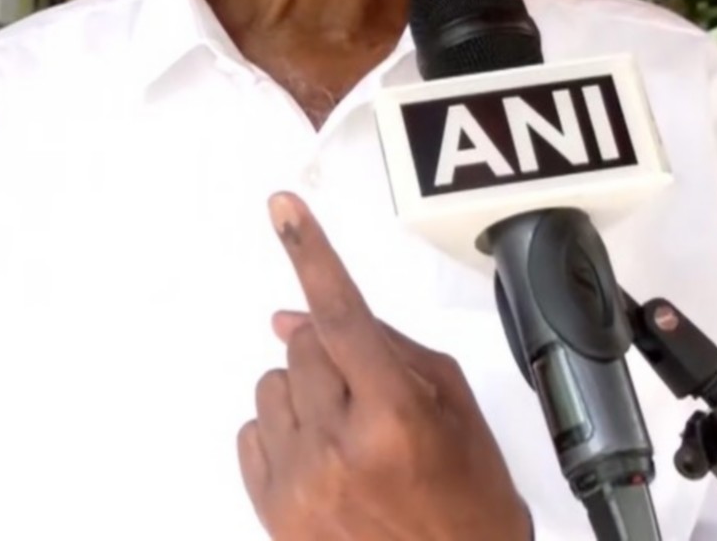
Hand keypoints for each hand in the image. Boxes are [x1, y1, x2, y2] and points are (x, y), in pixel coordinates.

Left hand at [238, 192, 531, 540]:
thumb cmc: (465, 496)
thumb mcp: (450, 405)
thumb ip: (380, 345)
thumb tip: (294, 316)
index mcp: (395, 415)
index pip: (343, 314)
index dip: (310, 252)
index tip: (283, 207)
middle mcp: (340, 448)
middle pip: (302, 347)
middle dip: (333, 358)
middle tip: (372, 399)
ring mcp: (300, 484)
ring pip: (270, 385)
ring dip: (305, 396)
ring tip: (350, 436)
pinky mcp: (271, 512)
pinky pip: (251, 433)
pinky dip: (283, 436)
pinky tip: (325, 461)